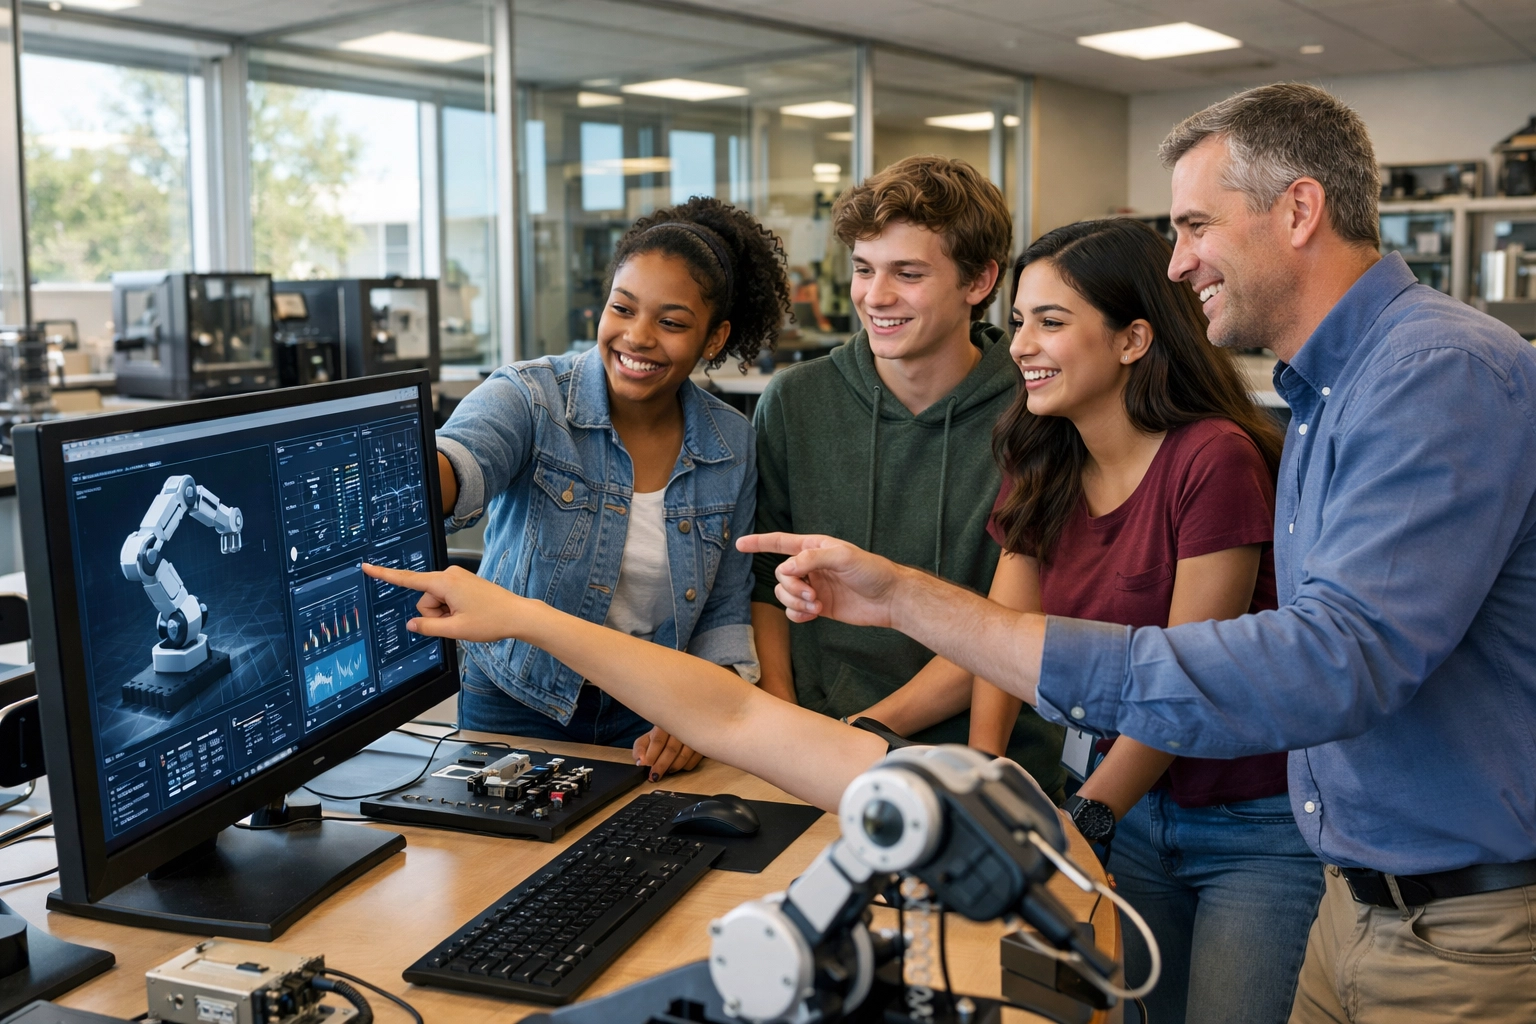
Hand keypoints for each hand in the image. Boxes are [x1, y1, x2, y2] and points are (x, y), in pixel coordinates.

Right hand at [360, 563, 526, 641]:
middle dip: (435, 615)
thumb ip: (428, 627)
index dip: (384, 574)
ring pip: (436, 603)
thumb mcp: (456, 630)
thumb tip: (411, 624)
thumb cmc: (492, 620)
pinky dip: (452, 611)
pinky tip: (469, 614)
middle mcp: (449, 575)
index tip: (366, 566)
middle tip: (458, 622)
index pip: (407, 580)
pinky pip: (446, 600)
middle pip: (424, 600)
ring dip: (445, 615)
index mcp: (445, 582)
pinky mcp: (462, 584)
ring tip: (467, 618)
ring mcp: (456, 579)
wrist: (517, 615)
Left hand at [633, 726, 702, 780]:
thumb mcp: (648, 738)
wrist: (684, 725)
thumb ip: (640, 748)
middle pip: (671, 750)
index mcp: (664, 724)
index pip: (658, 740)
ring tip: (667, 771)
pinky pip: (694, 759)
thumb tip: (640, 762)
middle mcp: (680, 728)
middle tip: (654, 776)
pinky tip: (680, 766)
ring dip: (673, 767)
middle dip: (661, 765)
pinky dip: (686, 766)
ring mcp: (692, 736)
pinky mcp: (701, 744)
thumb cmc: (663, 734)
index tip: (646, 765)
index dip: (651, 755)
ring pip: (684, 755)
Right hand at [736, 533, 904, 625]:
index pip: (780, 543)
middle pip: (781, 575)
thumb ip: (812, 559)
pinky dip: (798, 615)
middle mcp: (811, 567)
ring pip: (785, 595)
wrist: (890, 599)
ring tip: (816, 606)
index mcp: (815, 548)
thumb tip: (786, 569)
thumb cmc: (871, 571)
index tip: (739, 544)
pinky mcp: (818, 607)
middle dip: (792, 588)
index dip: (759, 543)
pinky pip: (793, 612)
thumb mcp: (843, 556)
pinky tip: (813, 615)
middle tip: (812, 596)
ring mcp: (814, 587)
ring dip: (795, 603)